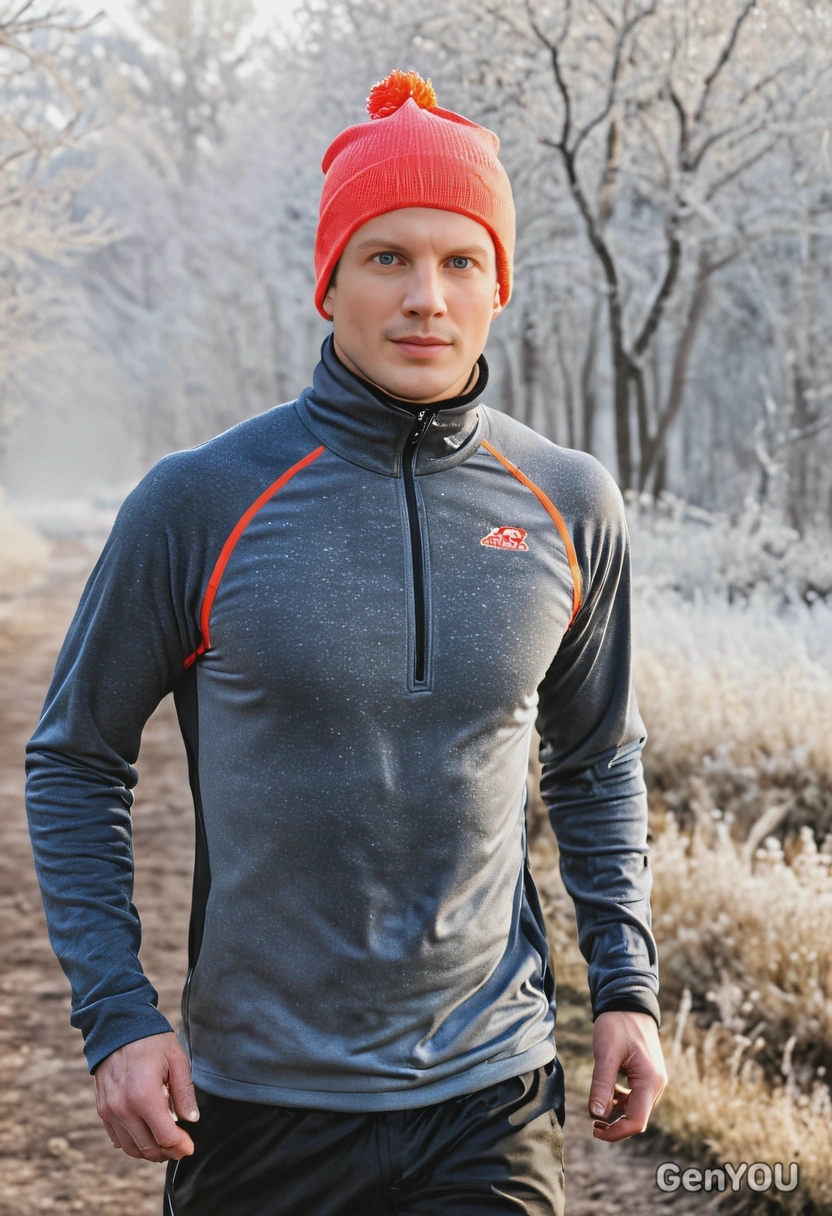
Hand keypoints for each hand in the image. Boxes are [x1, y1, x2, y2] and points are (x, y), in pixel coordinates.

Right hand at [93, 1031, 199, 1162]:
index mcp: (144, 1096)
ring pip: (131, 1148)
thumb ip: (184, 1092)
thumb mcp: (176, 1060)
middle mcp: (123, 1109)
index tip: (190, 1146)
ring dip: (150, 1151)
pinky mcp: (103, 1110)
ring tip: (165, 1143)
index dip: (180, 1146)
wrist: (118, 1026)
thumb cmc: (150, 1040)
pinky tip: (146, 1133)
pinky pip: (118, 1138)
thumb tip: (191, 1119)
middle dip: (167, 1152)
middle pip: (148, 1148)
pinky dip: (133, 1143)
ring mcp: (110, 1111)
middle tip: (180, 1146)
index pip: (165, 1137)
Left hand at [588, 1010, 666, 1141]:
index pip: (636, 1120)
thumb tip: (596, 1114)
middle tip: (592, 1122)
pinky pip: (636, 1096)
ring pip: (636, 1108)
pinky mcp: (648, 1075)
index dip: (616, 1132)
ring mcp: (654, 1080)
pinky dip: (621, 1099)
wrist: (629, 1002)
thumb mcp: (605, 1054)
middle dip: (615, 1124)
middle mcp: (657, 1084)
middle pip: (637, 1117)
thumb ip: (601, 1085)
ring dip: (617, 1112)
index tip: (595, 1129)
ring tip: (597, 1107)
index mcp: (650, 1081)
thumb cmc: (617, 1025)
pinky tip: (607, 1093)